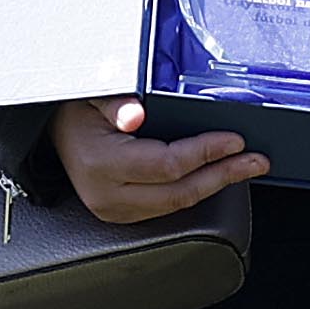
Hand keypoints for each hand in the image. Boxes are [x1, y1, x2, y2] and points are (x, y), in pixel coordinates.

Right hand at [49, 96, 269, 224]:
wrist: (54, 131)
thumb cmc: (77, 108)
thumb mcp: (94, 93)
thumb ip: (116, 102)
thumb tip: (134, 114)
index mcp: (102, 164)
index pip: (167, 164)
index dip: (205, 153)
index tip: (235, 140)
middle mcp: (108, 194)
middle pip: (178, 192)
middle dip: (222, 175)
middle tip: (255, 162)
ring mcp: (114, 209)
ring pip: (175, 205)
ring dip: (213, 185)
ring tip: (243, 168)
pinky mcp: (121, 214)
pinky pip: (166, 207)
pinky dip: (194, 190)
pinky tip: (214, 175)